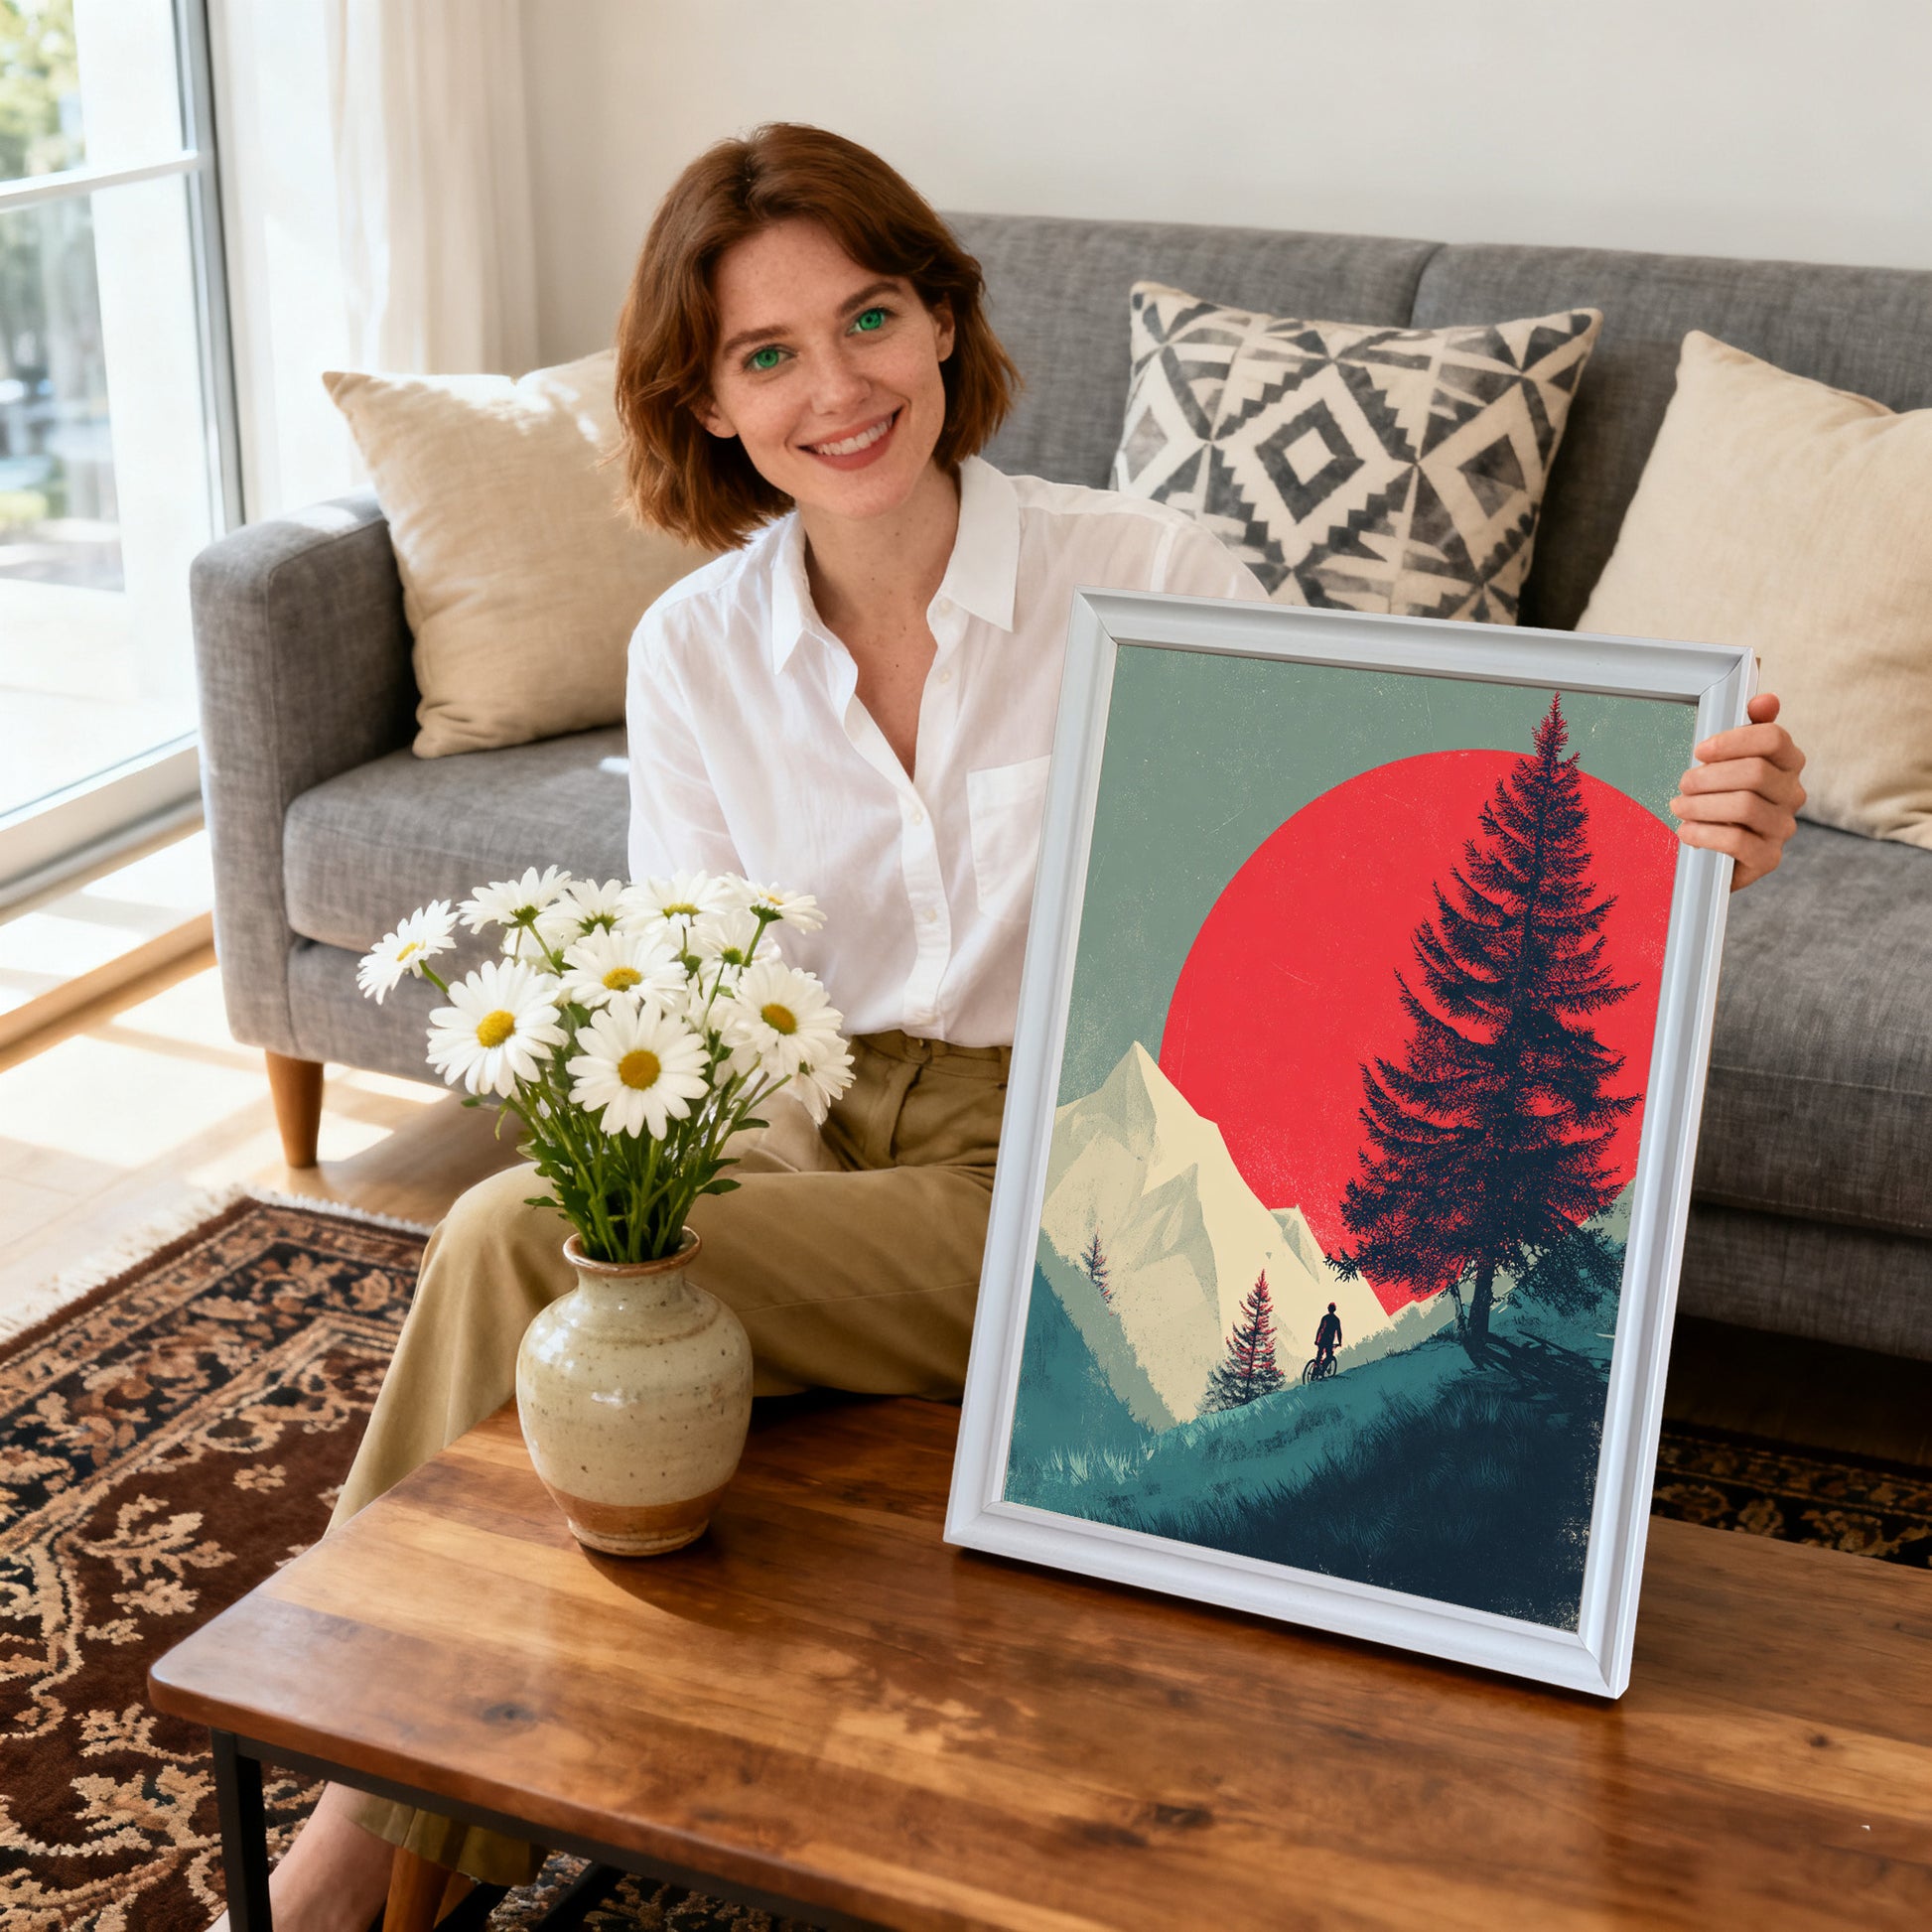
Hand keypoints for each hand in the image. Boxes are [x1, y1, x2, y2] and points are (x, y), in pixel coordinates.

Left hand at [1669, 693, 1805, 891]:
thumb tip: (1766, 699)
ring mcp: (1783, 827)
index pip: (1773, 738)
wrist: (1718, 851)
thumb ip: (1747, 728)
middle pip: (1755, 772)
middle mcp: (1793, 793)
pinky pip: (1737, 842)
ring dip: (1701, 805)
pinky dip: (1704, 834)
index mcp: (1788, 762)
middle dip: (1709, 776)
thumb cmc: (1722, 796)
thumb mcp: (1729, 760)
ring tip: (1678, 806)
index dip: (1733, 741)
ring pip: (1744, 807)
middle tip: (1684, 783)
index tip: (1701, 750)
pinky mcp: (1768, 858)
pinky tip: (1685, 831)